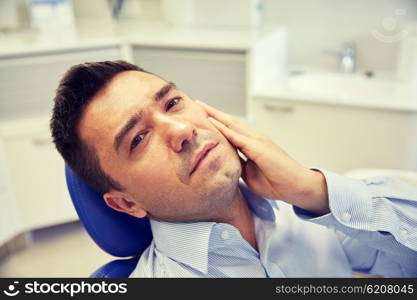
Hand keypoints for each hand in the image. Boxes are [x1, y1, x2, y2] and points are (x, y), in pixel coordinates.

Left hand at [197, 101, 329, 214]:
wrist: (297, 187)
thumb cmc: (276, 182)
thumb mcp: (250, 174)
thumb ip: (239, 165)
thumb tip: (225, 163)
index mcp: (252, 144)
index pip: (231, 130)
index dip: (217, 122)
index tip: (202, 117)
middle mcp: (254, 138)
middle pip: (230, 122)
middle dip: (213, 113)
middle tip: (197, 104)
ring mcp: (258, 141)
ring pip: (232, 124)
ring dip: (216, 115)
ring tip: (201, 107)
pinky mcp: (259, 148)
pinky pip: (237, 137)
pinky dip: (224, 128)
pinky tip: (212, 122)